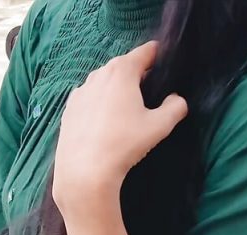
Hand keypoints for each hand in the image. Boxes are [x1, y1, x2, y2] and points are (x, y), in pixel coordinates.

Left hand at [53, 41, 187, 220]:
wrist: (84, 170)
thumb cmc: (124, 143)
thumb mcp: (159, 126)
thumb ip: (175, 107)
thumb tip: (177, 100)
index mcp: (122, 71)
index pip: (145, 51)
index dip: (159, 55)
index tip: (166, 63)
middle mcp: (98, 74)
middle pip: (123, 65)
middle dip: (137, 73)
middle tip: (150, 91)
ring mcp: (80, 92)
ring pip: (104, 81)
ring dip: (116, 88)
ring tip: (127, 108)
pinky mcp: (69, 109)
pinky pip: (89, 98)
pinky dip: (99, 103)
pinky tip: (105, 122)